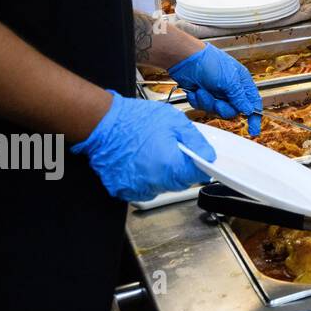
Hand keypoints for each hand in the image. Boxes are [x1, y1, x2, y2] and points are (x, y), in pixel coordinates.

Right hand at [72, 91, 215, 201]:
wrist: (103, 123)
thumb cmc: (135, 120)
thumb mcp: (174, 121)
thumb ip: (195, 141)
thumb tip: (208, 155)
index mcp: (170, 165)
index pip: (196, 176)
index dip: (201, 168)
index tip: (202, 162)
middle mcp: (154, 181)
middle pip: (179, 184)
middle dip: (182, 170)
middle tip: (174, 151)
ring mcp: (136, 188)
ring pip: (161, 188)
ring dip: (163, 176)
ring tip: (154, 154)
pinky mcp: (121, 190)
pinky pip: (141, 190)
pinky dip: (145, 180)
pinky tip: (141, 163)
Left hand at [168, 44, 262, 134]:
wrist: (186, 59)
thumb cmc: (210, 62)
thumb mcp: (229, 80)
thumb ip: (239, 97)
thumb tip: (248, 110)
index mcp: (241, 82)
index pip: (252, 103)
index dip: (254, 117)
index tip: (253, 130)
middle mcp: (230, 89)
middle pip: (232, 110)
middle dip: (222, 108)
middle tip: (217, 102)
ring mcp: (216, 93)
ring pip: (216, 110)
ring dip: (207, 102)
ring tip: (202, 91)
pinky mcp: (203, 96)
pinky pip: (203, 107)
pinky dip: (198, 100)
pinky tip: (195, 90)